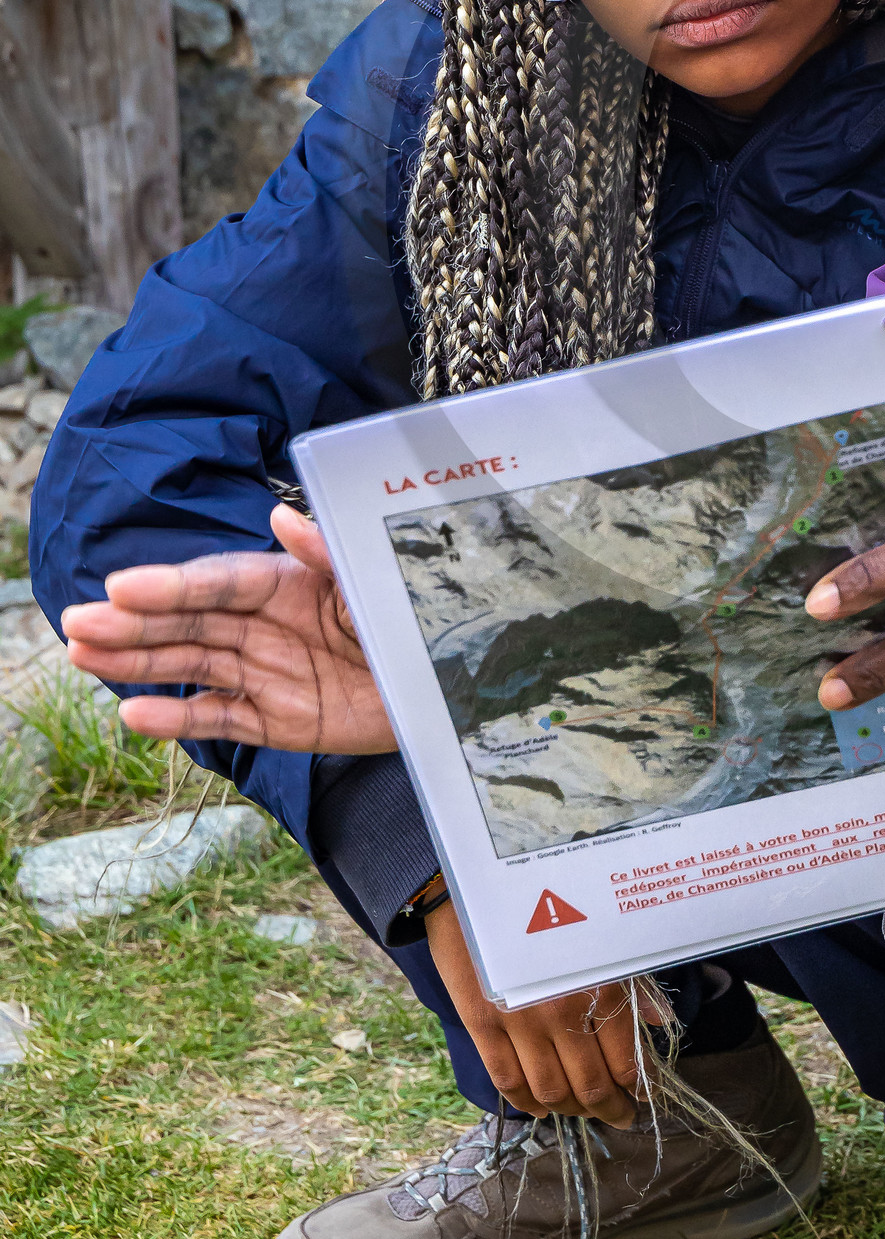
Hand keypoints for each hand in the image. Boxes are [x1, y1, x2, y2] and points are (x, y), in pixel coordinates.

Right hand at [61, 503, 394, 753]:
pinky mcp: (276, 720)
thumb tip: (281, 518)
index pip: (218, 582)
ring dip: (138, 663)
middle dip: (133, 623)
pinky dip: (178, 720)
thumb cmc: (417, 618)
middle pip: (189, 622)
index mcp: (288, 584)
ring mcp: (267, 672)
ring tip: (81, 657)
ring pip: (190, 666)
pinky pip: (220, 718)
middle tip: (76, 624)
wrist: (454, 685)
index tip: (120, 586)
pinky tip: (134, 714)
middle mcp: (266, 625)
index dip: (170, 585)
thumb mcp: (377, 583)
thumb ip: (330, 555)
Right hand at [424, 900, 667, 1124]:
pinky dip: (526, 1103)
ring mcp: (519, 1022)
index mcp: (598, 986)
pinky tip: (541, 1108)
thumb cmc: (552, 907)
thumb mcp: (602, 938)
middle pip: (591, 1085)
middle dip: (611, 1109)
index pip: (627, 1060)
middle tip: (620, 1116)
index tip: (643, 1097)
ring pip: (551, 1091)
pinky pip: (507, 1081)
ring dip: (572, 1111)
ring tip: (584, 1112)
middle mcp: (562, 1011)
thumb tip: (661, 1025)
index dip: (638, 1088)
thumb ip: (633, 987)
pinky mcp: (483, 1025)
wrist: (481, 887)